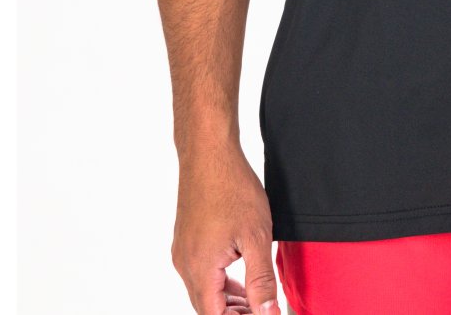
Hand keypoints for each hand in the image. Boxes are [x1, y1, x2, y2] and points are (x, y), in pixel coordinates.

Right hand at [171, 143, 281, 314]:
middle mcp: (185, 264)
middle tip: (262, 310)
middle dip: (233, 314)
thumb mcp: (256, 237)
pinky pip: (201, 273)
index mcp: (200, 268)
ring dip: (227, 302)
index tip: (261, 314)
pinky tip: (239, 281)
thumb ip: (261, 280)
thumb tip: (267, 312)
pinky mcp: (186, 240)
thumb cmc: (231, 187)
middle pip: (206, 307)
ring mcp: (183, 251)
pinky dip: (220, 284)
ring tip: (255, 302)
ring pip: (204, 291)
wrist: (208, 153)